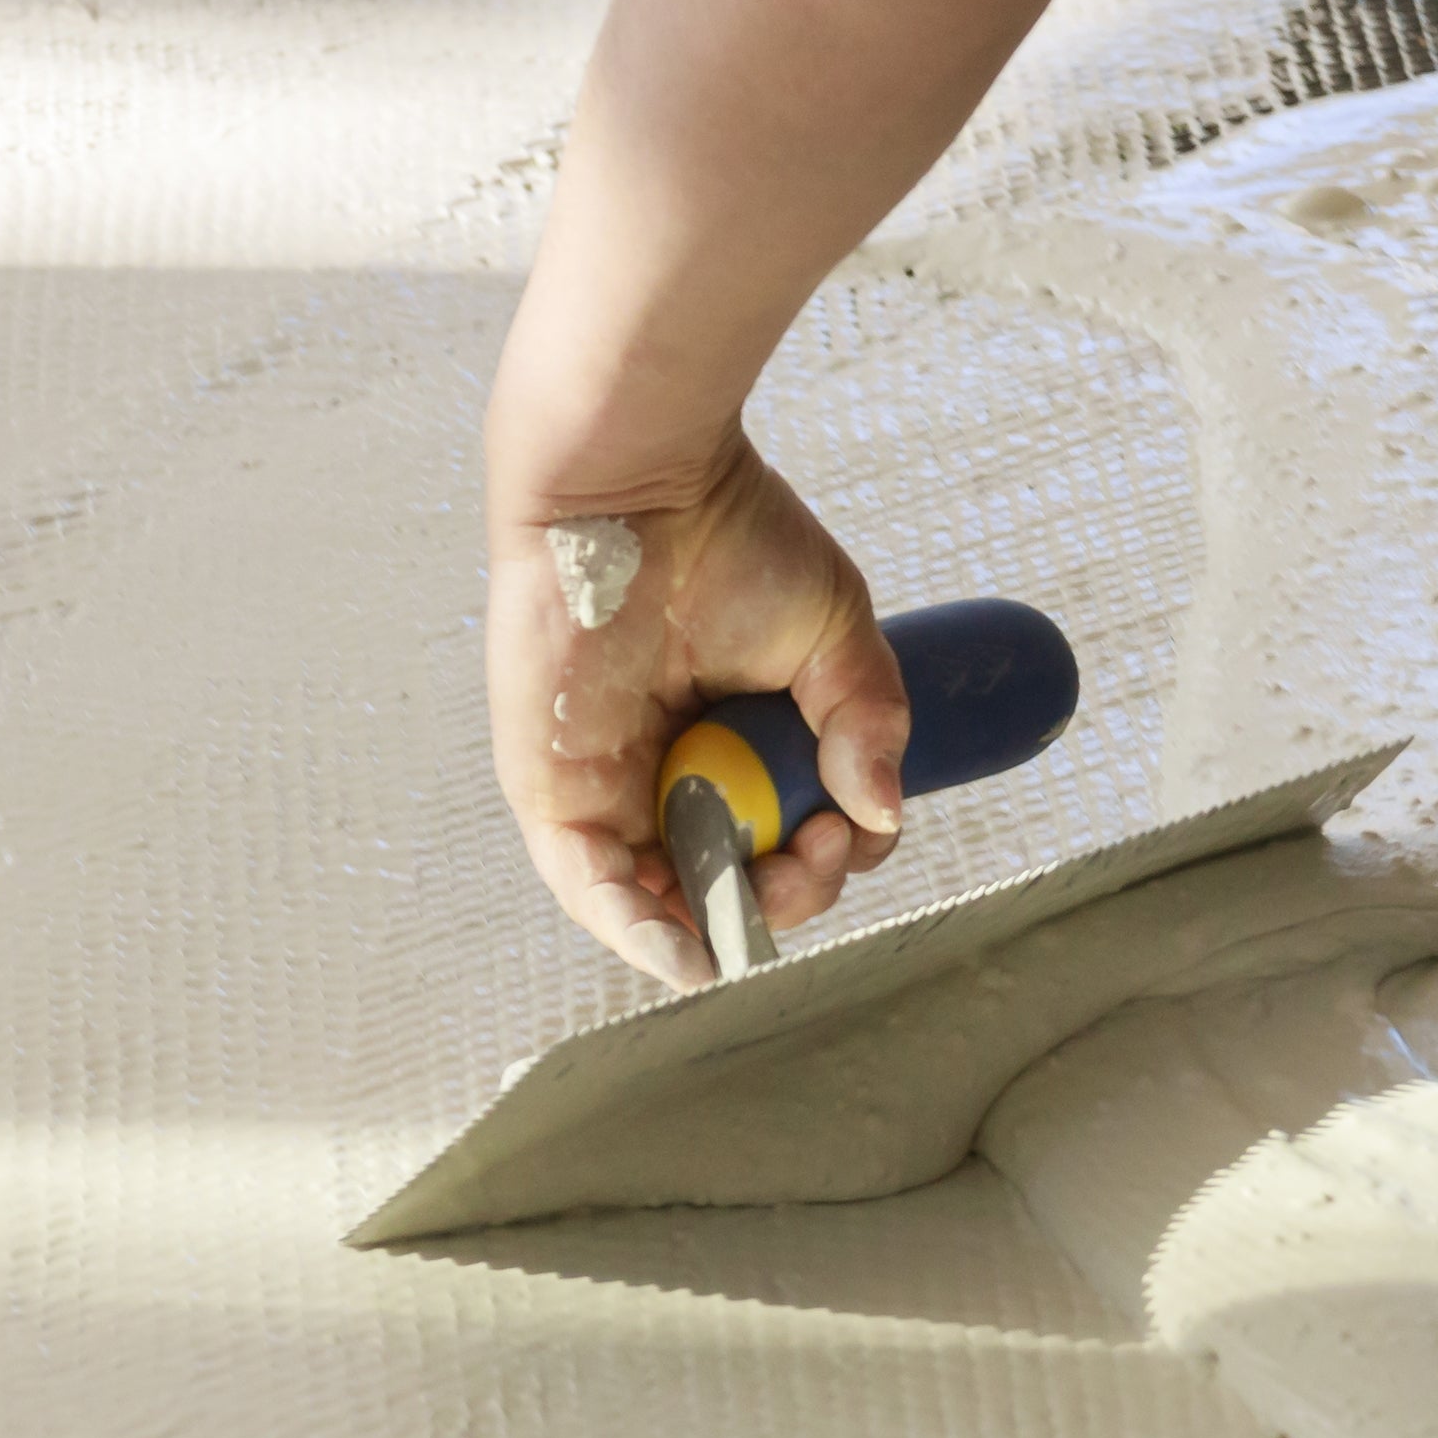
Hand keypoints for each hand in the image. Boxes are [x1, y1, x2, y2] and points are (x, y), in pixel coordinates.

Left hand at [488, 428, 912, 987]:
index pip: (787, 842)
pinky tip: (689, 957)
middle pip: (730, 888)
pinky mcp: (555, 794)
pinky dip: (638, 934)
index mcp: (734, 747)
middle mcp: (670, 779)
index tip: (850, 823)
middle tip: (814, 847)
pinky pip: (592, 892)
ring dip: (723, 923)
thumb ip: (864, 724)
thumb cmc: (731, 535)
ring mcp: (610, 794)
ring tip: (762, 903)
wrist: (637, 480)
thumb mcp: (833, 637)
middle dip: (784, 893)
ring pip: (666, 905)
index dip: (827, 858)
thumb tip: (882, 816)